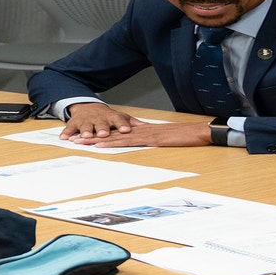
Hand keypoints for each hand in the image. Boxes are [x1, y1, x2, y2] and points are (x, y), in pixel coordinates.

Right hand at [59, 103, 136, 140]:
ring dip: (86, 131)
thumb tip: (149, 127)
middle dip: (102, 128)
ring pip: (86, 126)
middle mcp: (99, 118)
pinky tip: (65, 137)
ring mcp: (86, 121)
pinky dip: (67, 133)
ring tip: (86, 136)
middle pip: (101, 124)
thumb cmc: (107, 116)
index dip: (122, 125)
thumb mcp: (120, 117)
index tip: (126, 130)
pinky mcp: (75, 123)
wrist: (87, 107)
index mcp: (111, 117)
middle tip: (104, 133)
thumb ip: (133, 123)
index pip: (118, 120)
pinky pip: (70, 128)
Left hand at [88, 121, 214, 147]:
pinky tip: (100, 145)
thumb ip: (155, 139)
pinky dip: (112, 143)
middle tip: (75, 137)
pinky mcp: (149, 139)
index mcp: (144, 129)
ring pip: (115, 136)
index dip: (102, 132)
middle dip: (92, 134)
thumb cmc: (187, 136)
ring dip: (96, 138)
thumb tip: (144, 142)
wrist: (201, 131)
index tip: (87, 135)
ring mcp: (144, 133)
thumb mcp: (167, 138)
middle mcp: (141, 129)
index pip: (118, 131)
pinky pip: (127, 141)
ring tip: (80, 141)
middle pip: (112, 132)